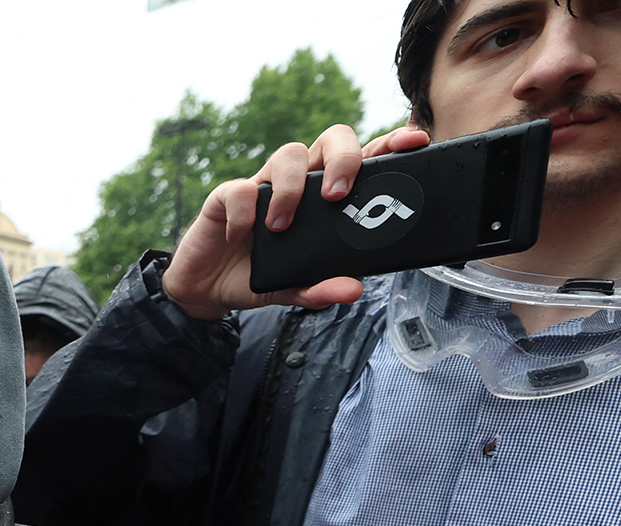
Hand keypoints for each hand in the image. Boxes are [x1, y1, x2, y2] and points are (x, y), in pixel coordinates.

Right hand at [164, 124, 430, 321]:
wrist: (206, 289)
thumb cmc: (258, 276)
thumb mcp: (293, 289)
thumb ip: (320, 289)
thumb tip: (352, 290)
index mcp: (326, 197)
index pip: (363, 160)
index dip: (389, 144)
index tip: (414, 142)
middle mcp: (301, 182)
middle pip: (333, 139)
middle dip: (343, 158)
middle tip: (338, 196)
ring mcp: (265, 184)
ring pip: (290, 154)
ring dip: (292, 189)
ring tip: (281, 227)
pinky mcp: (228, 195)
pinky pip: (241, 189)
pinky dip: (244, 213)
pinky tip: (240, 237)